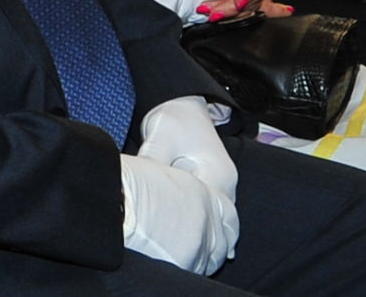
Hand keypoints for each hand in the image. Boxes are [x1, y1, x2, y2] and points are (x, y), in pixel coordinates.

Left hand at [130, 100, 239, 274]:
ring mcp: (224, 186)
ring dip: (209, 237)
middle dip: (206, 242)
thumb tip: (140, 180)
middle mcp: (226, 184)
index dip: (193, 231)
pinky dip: (209, 228)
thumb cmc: (174, 119)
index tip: (177, 247)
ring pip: (220, 221)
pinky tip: (201, 248)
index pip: (208, 212)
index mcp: (217, 174)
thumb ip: (154, 162)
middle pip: (219, 223)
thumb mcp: (161, 138)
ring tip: (193, 260)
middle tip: (185, 261)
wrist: (184, 104)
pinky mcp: (214, 186)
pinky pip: (215, 214)